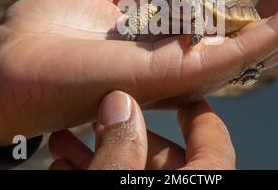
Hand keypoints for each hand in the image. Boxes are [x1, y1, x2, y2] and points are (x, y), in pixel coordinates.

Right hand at [49, 90, 234, 169]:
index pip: (215, 142)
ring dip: (101, 152)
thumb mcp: (115, 183)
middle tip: (91, 115)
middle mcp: (182, 187)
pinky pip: (120, 182)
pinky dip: (96, 171)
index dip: (198, 113)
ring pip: (135, 170)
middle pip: (164, 155)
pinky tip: (62, 166)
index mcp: (199, 181)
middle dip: (122, 132)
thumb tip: (120, 103)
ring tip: (62, 141)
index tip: (181, 97)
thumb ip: (121, 148)